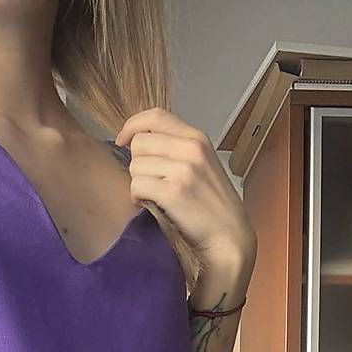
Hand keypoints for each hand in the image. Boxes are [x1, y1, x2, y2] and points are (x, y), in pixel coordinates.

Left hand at [114, 107, 256, 273]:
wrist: (229, 235)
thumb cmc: (213, 204)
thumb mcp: (202, 164)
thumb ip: (177, 149)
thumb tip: (140, 144)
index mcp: (197, 138)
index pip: (155, 116)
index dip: (132, 125)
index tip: (123, 140)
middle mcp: (190, 148)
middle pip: (139, 144)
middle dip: (137, 164)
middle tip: (150, 181)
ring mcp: (183, 170)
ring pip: (135, 166)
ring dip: (137, 183)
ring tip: (153, 195)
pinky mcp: (174, 193)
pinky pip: (137, 186)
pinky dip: (137, 198)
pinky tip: (149, 205)